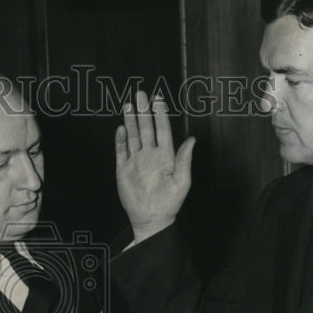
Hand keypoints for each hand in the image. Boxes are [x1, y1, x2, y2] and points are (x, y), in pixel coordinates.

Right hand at [115, 90, 195, 242]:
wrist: (151, 219)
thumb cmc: (169, 202)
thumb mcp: (182, 181)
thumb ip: (185, 160)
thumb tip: (191, 139)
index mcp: (166, 156)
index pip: (162, 130)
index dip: (160, 114)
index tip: (158, 99)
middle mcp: (150, 155)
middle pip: (146, 128)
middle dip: (143, 111)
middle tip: (140, 94)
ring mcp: (136, 161)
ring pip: (133, 136)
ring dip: (130, 121)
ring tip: (128, 105)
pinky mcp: (123, 169)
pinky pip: (121, 151)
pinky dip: (120, 140)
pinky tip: (121, 129)